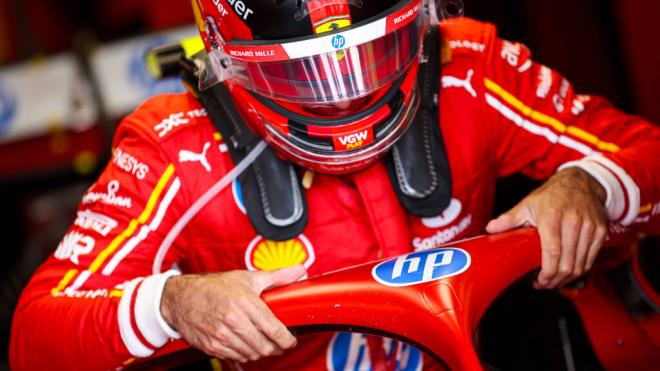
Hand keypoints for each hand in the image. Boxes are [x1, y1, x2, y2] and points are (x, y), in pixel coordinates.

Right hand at [160, 265, 305, 362]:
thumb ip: (276, 277)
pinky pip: (237, 357)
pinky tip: (247, 345)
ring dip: (261, 352)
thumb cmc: (214, 286)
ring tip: (264, 344)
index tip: (291, 340)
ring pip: (252, 354)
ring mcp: (222, 335)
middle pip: (265, 346)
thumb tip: (299, 270)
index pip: (274, 329)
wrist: (181, 298)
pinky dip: (246, 354)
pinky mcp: (212, 346)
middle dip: (276, 348)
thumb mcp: (247, 277)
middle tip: (280, 343)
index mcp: (245, 302)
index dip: (287, 339)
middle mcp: (233, 320)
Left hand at [486, 168, 608, 288]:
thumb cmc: (552, 196)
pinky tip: (569, 272)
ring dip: (567, 278)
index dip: (546, 273)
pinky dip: (580, 270)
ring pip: (581, 265)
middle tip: (544, 284)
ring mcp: (589, 227)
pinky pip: (591, 259)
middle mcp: (573, 222)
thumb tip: (490, 229)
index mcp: (551, 217)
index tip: (538, 282)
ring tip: (554, 280)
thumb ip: (509, 219)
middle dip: (555, 280)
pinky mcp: (600, 231)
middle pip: (567, 263)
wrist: (581, 182)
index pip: (552, 252)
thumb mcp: (528, 204)